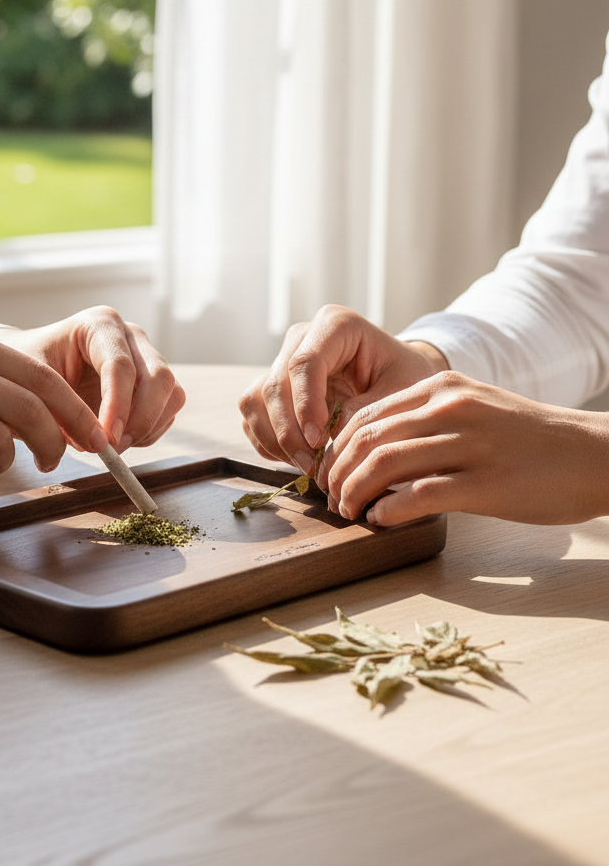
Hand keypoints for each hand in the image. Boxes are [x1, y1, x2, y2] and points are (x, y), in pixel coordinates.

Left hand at [0, 306, 185, 450]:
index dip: (118, 406)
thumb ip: (61, 409)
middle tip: (113, 448)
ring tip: (115, 446)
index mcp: (99, 324)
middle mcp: (129, 336)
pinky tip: (123, 439)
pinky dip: (151, 430)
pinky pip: (169, 408)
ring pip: (170, 392)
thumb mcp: (31, 383)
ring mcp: (145, 357)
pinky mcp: (152, 381)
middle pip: (158, 377)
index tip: (106, 439)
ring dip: (148, 426)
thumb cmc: (27, 369)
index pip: (120, 365)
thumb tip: (95, 443)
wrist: (29, 370)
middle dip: (140, 419)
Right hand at [238, 304, 447, 475]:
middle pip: (274, 384)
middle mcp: (301, 338)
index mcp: (335, 325)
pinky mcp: (272, 386)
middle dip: (288, 431)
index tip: (318, 441)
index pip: (304, 363)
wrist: (397, 376)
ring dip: (275, 439)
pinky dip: (268, 442)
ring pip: (255, 400)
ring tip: (307, 465)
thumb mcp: (402, 392)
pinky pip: (253, 415)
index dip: (305, 404)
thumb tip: (329, 440)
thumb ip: (367, 410)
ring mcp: (281, 361)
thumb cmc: (404, 379)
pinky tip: (296, 457)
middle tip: (313, 465)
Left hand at [323, 371, 608, 525]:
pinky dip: (387, 511)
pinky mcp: (485, 483)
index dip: (337, 447)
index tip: (329, 471)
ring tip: (349, 512)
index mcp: (442, 387)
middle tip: (331, 498)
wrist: (597, 455)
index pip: (366, 414)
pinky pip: (418, 496)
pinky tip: (380, 522)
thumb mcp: (475, 408)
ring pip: (384, 464)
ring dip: (355, 493)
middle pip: (367, 439)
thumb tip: (375, 451)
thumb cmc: (531, 440)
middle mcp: (451, 408)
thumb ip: (427, 420)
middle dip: (338, 472)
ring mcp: (468, 444)